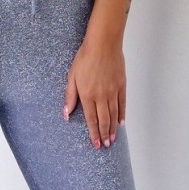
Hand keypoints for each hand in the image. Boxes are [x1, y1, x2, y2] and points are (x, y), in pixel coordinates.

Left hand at [63, 32, 126, 147]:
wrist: (103, 44)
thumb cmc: (85, 58)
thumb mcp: (72, 76)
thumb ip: (70, 96)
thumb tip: (66, 114)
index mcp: (87, 95)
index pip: (91, 119)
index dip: (93, 133)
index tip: (95, 144)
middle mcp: (101, 96)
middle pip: (104, 120)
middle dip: (104, 134)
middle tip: (106, 145)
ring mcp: (113, 91)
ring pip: (114, 114)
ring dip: (113, 128)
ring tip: (113, 139)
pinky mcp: (121, 85)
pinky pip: (122, 104)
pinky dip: (122, 115)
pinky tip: (121, 123)